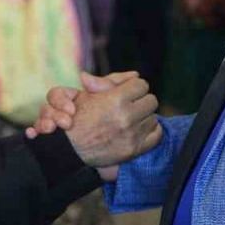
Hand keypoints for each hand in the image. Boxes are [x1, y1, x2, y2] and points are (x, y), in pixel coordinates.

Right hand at [25, 72, 160, 167]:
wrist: (67, 149)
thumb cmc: (75, 118)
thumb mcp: (84, 93)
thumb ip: (108, 81)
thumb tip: (134, 74)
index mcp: (116, 100)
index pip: (141, 85)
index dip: (133, 87)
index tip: (127, 92)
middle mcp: (127, 117)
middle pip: (151, 100)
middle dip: (141, 101)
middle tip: (130, 105)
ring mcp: (132, 135)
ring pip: (153, 117)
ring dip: (144, 117)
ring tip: (130, 118)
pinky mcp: (135, 149)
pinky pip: (157, 135)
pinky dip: (150, 131)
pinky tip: (138, 129)